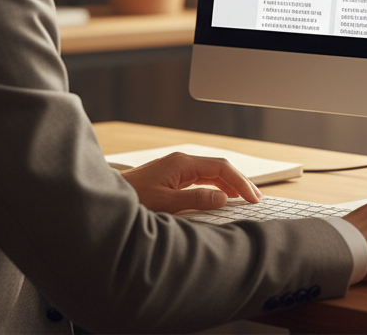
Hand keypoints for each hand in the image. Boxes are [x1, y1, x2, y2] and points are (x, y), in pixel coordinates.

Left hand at [120, 152, 261, 213]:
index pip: (220, 167)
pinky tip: (222, 197)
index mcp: (182, 163)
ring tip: (245, 198)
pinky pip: (202, 178)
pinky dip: (216, 186)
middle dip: (239, 181)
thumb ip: (195, 200)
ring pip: (212, 172)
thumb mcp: (165, 204)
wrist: (110, 198)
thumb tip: (222, 198)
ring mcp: (178, 168)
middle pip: (219, 167)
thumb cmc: (132, 200)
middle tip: (256, 198)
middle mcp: (182, 161)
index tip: (253, 197)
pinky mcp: (173, 176)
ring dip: (229, 184)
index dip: (240, 182)